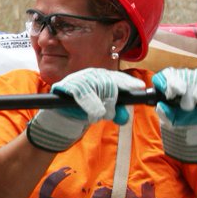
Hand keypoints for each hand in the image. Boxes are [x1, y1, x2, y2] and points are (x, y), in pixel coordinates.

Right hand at [27, 68, 144, 151]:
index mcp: (97, 78)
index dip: (126, 82)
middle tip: (109, 114)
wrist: (58, 122)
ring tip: (99, 116)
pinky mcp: (63, 87)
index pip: (114, 77)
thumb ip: (113, 113)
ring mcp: (74, 79)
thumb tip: (125, 116)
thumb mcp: (101, 113)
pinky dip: (90, 104)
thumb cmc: (81, 114)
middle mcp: (87, 75)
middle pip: (106, 80)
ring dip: (100, 102)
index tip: (138, 87)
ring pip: (94, 85)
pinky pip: (80, 92)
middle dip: (111, 98)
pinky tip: (94, 113)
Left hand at [152, 67, 196, 162]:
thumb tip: (160, 106)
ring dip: (195, 90)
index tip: (171, 94)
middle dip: (183, 89)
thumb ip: (164, 113)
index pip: (164, 75)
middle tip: (186, 104)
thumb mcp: (172, 119)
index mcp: (168, 84)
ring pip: (195, 76)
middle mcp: (182, 77)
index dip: (166, 82)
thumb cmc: (183, 119)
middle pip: (180, 74)